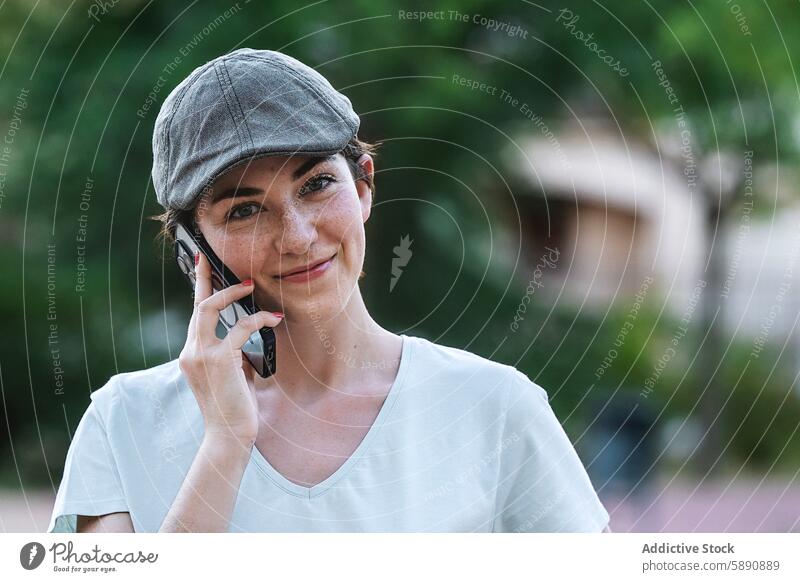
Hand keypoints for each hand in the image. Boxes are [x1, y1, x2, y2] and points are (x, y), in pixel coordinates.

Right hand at [178, 251, 283, 442]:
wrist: (229, 435)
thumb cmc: (234, 408)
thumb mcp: (231, 374)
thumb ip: (232, 352)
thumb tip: (246, 331)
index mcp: (192, 355)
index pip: (194, 316)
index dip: (199, 289)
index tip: (203, 265)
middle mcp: (191, 352)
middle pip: (198, 305)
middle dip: (210, 280)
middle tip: (223, 263)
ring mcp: (201, 355)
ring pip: (210, 308)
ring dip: (232, 293)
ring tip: (251, 285)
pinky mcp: (219, 360)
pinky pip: (240, 327)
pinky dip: (258, 320)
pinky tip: (273, 319)